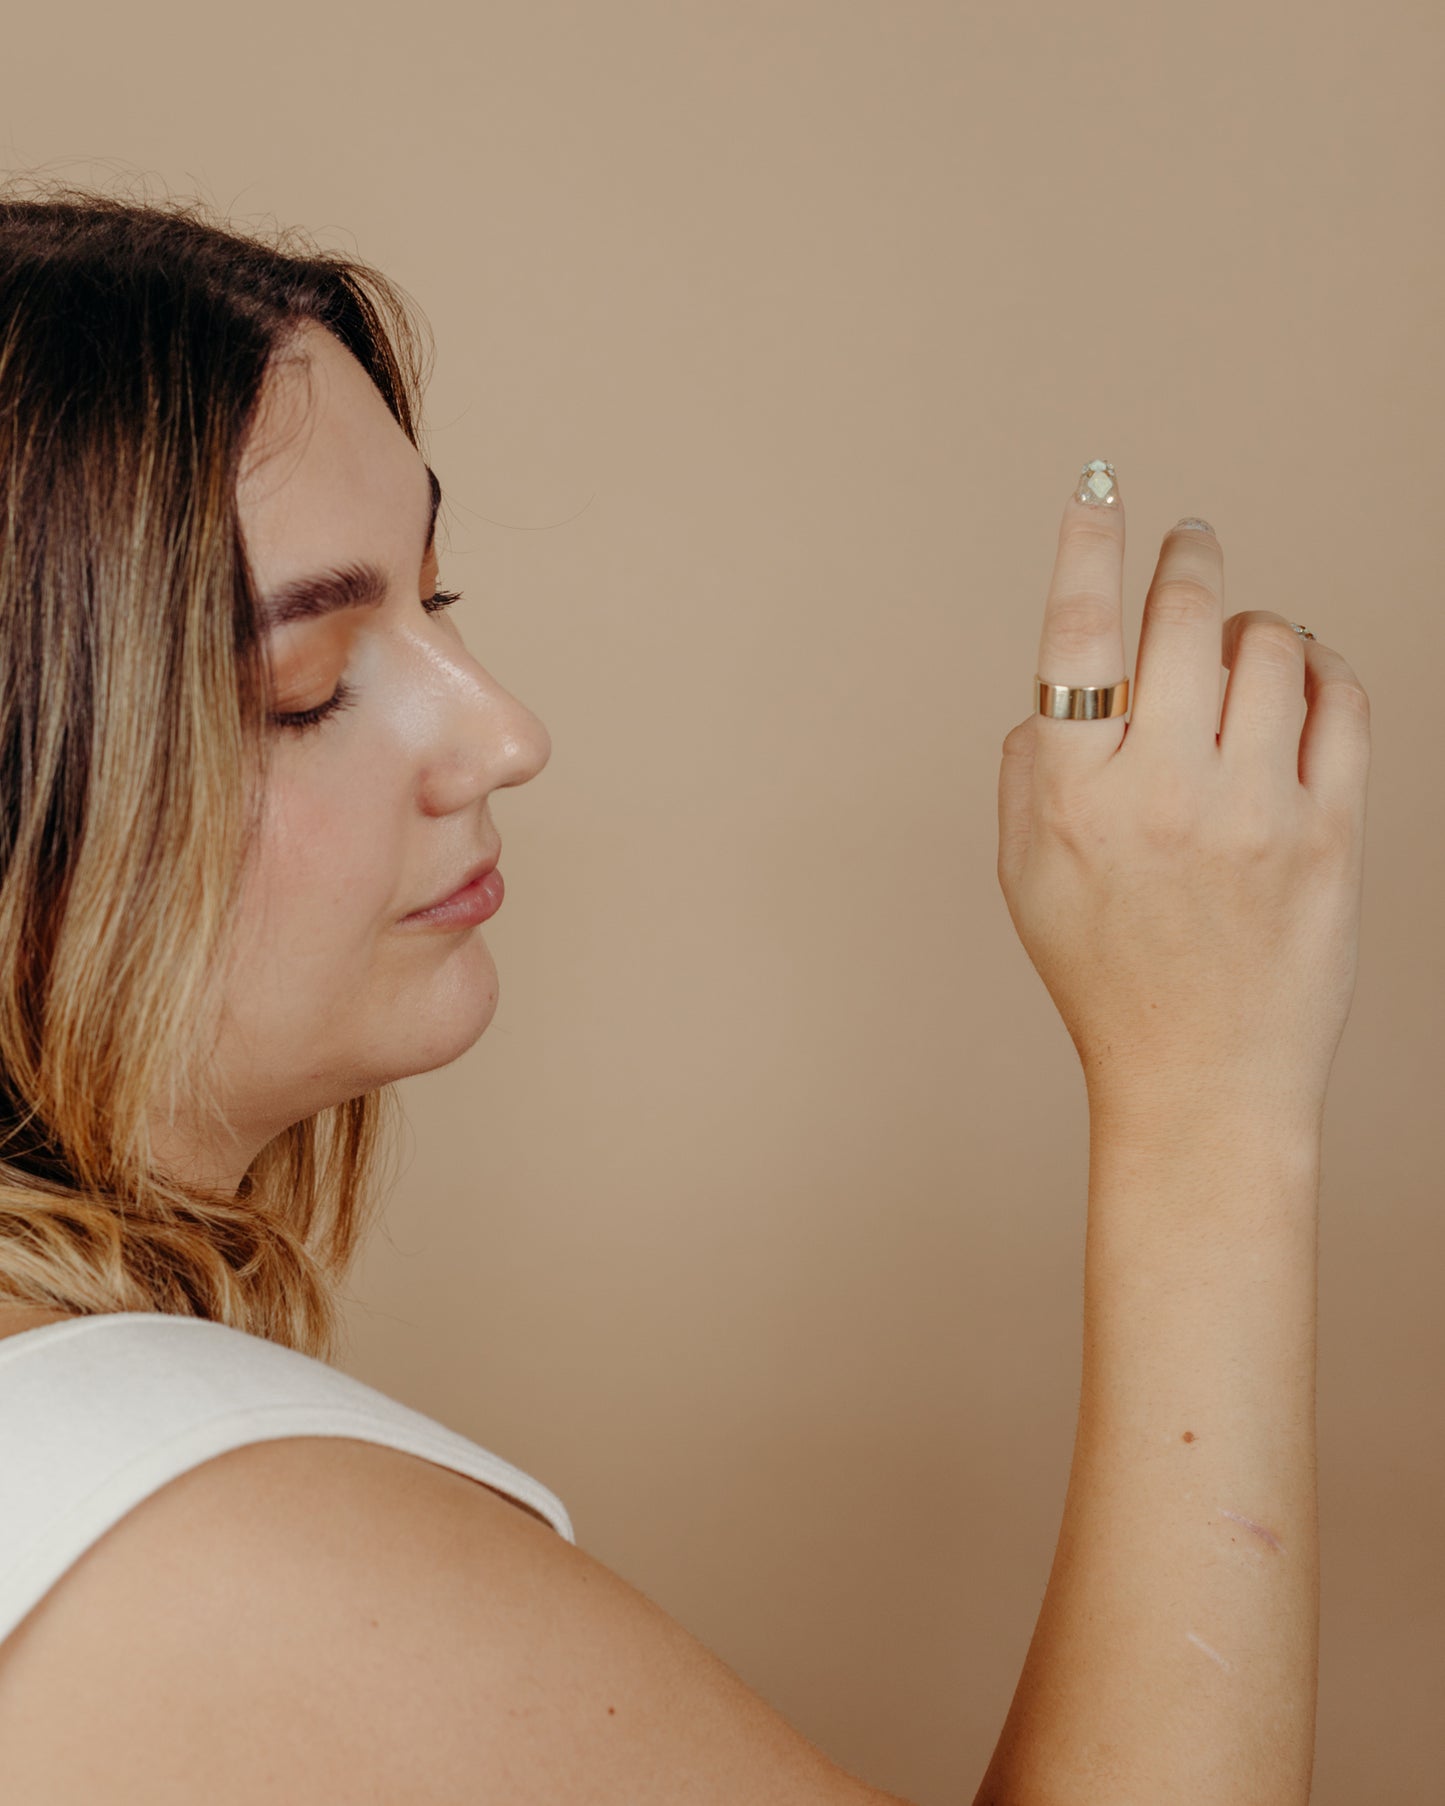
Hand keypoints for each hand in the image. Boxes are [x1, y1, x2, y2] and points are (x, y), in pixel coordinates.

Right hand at [996, 464, 1370, 1127]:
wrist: (1202, 1077)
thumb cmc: (1106, 975)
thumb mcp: (1024, 876)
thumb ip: (1028, 768)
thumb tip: (1066, 686)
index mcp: (1071, 797)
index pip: (1077, 634)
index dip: (1087, 542)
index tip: (1099, 486)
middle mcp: (1161, 792)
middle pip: (1182, 615)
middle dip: (1188, 557)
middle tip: (1191, 540)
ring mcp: (1254, 811)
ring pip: (1271, 646)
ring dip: (1251, 627)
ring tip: (1240, 650)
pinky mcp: (1330, 834)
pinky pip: (1341, 701)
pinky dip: (1321, 669)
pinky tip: (1302, 682)